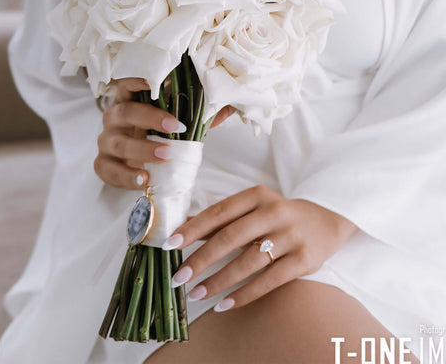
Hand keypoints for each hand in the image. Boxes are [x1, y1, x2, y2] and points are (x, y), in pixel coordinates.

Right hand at [94, 77, 234, 189]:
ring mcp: (106, 141)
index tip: (152, 80)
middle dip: (150, 118)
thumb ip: (201, 114)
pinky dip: (125, 175)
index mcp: (130, 100)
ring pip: (117, 142)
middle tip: (175, 127)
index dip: (136, 79)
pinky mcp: (103, 164)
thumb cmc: (160, 136)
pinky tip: (144, 179)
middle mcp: (114, 117)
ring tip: (165, 156)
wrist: (142, 165)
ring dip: (142, 149)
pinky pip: (108, 169)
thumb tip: (229, 106)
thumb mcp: (180, 122)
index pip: (127, 83)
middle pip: (125, 112)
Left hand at [164, 185, 357, 308]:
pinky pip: (268, 281)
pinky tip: (225, 304)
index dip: (193, 228)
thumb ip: (224, 218)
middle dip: (201, 259)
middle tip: (179, 276)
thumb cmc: (280, 214)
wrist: (328, 218)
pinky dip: (244, 294)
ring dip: (219, 280)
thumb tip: (185, 229)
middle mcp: (273, 213)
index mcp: (257, 196)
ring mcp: (289, 236)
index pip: (219, 212)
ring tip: (197, 293)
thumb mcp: (254, 207)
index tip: (171, 244)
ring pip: (247, 262)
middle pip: (230, 237)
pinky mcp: (303, 260)